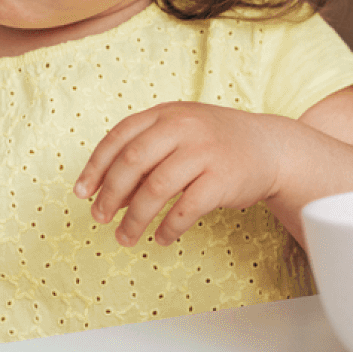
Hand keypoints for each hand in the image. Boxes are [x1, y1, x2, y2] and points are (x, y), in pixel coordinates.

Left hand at [73, 103, 285, 246]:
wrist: (270, 147)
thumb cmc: (217, 143)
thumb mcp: (180, 134)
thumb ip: (146, 154)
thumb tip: (109, 194)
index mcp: (167, 113)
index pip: (119, 137)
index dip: (96, 167)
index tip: (82, 193)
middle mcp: (184, 127)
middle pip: (132, 161)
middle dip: (110, 194)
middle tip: (100, 218)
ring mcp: (205, 152)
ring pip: (156, 188)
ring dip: (135, 218)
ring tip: (125, 237)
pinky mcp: (222, 179)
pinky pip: (186, 209)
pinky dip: (169, 227)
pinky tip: (161, 237)